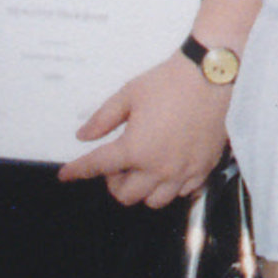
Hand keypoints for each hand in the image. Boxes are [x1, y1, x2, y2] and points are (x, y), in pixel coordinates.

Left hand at [61, 53, 228, 205]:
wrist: (211, 76)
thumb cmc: (170, 82)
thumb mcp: (128, 94)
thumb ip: (102, 119)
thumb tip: (83, 135)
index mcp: (135, 149)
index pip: (97, 167)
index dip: (77, 171)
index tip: (66, 175)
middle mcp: (158, 167)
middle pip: (126, 195)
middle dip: (114, 182)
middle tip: (116, 164)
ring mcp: (183, 171)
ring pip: (154, 201)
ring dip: (142, 189)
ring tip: (143, 169)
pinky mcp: (203, 168)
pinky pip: (182, 193)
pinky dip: (171, 187)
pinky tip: (168, 169)